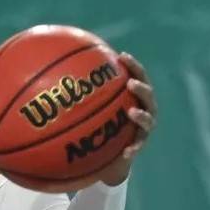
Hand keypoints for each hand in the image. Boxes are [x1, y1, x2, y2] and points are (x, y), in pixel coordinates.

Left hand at [99, 52, 156, 185]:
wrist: (110, 147)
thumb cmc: (101, 118)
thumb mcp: (94, 101)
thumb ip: (86, 86)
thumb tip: (60, 66)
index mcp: (134, 95)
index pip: (137, 76)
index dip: (132, 65)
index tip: (122, 56)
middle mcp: (144, 108)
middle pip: (148, 96)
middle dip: (141, 88)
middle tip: (130, 83)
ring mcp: (143, 127)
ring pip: (148, 120)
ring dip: (142, 116)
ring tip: (132, 112)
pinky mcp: (139, 144)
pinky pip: (137, 147)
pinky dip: (132, 149)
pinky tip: (126, 153)